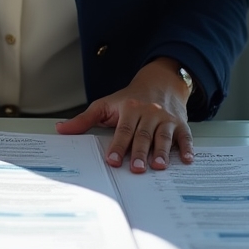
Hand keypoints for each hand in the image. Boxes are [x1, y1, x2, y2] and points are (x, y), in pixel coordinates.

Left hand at [55, 57, 193, 172]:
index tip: (112, 160)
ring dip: (162, 152)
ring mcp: (165, 119)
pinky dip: (187, 148)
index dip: (118, 145)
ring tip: (159, 166)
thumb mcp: (106, 104)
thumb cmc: (130, 97)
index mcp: (129, 109)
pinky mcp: (180, 124)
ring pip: (163, 136)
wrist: (160, 81)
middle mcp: (148, 113)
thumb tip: (60, 130)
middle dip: (140, 152)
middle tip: (137, 168)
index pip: (123, 130)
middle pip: (143, 135)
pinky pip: (185, 137)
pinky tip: (187, 159)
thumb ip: (84, 119)